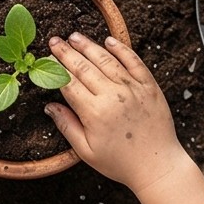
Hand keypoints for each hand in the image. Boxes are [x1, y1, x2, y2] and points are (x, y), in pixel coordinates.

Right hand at [45, 33, 203, 203]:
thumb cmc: (120, 163)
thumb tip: (49, 106)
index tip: (46, 58)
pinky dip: (121, 49)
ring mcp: (133, 89)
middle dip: (67, 52)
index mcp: (95, 113)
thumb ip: (67, 126)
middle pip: (84, 67)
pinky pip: (134, 62)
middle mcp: (114, 96)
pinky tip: (109, 41)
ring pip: (107, 60)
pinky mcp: (150, 86)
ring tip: (75, 37)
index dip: (55, 69)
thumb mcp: (86, 151)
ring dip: (89, 46)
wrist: (157, 166)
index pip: (69, 83)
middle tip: (55, 40)